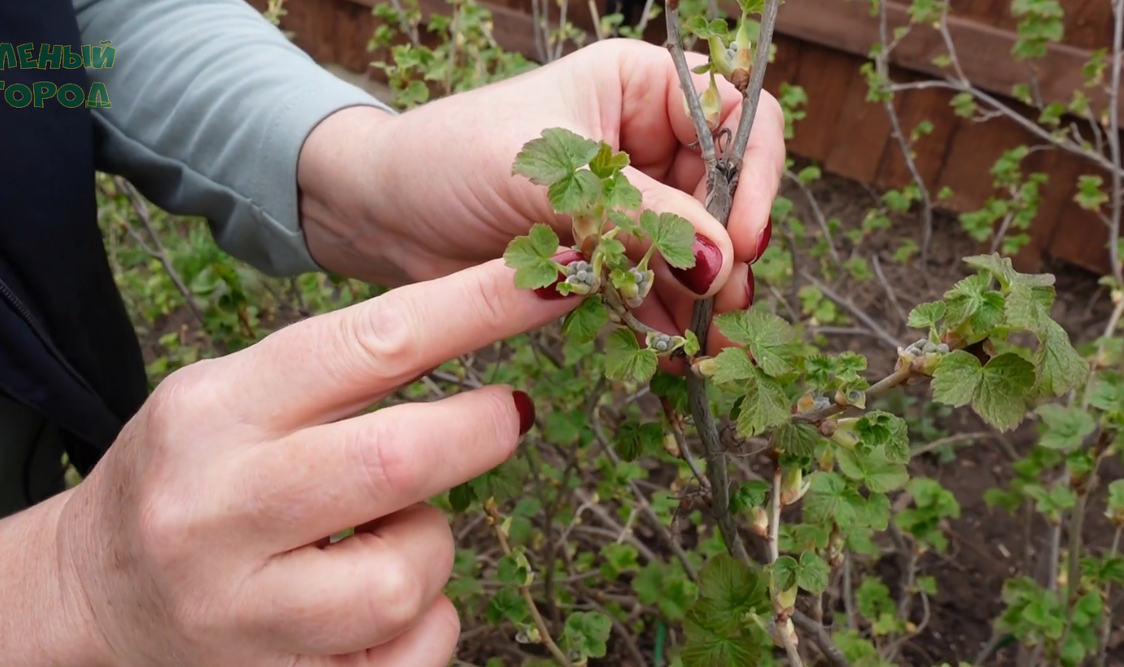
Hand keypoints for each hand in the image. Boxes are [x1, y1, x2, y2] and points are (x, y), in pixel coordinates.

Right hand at [0, 259, 582, 666]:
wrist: (92, 601)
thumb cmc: (185, 478)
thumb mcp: (230, 398)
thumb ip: (335, 372)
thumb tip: (479, 324)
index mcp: (211, 414)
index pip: (366, 343)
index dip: (474, 309)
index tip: (550, 280)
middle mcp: (219, 511)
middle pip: (400, 460)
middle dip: (481, 432)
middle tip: (506, 415)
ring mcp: (244, 614)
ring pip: (411, 576)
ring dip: (434, 545)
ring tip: (388, 535)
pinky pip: (412, 655)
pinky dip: (424, 624)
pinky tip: (378, 605)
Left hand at [298, 37, 784, 353]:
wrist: (384, 213)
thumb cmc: (450, 158)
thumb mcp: (550, 177)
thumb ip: (640, 216)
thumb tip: (725, 259)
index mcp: (640, 88)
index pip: (735, 118)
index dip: (753, 176)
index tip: (746, 238)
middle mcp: (644, 142)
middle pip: (725, 192)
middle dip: (726, 248)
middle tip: (722, 300)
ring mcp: (626, 202)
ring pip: (694, 248)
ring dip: (701, 294)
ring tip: (700, 338)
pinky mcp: (605, 254)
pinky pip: (654, 286)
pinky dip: (662, 317)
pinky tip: (666, 347)